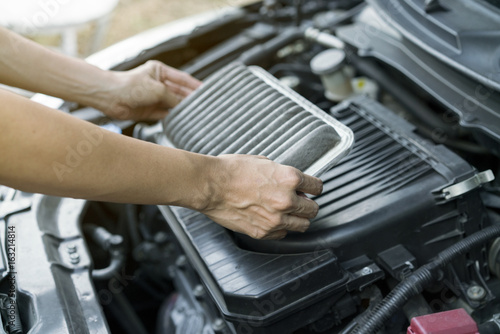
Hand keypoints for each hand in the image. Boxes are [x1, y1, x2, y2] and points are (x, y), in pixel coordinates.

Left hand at [99, 60, 200, 120]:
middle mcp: (158, 84)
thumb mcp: (158, 89)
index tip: (207, 90)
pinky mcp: (149, 111)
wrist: (110, 97)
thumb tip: (184, 105)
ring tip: (196, 113)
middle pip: (179, 92)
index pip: (182, 78)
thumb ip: (173, 97)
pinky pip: (165, 115)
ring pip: (173, 104)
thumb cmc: (129, 85)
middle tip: (205, 105)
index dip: (195, 85)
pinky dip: (173, 117)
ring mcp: (154, 98)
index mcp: (160, 72)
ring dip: (182, 109)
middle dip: (191, 98)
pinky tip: (182, 120)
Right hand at [202, 155, 322, 239]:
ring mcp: (275, 219)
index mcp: (289, 179)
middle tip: (300, 202)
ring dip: (298, 219)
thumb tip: (288, 180)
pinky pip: (282, 234)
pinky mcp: (263, 232)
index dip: (314, 188)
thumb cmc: (231, 170)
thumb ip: (280, 173)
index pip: (317, 187)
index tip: (311, 189)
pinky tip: (272, 219)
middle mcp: (286, 200)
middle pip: (313, 209)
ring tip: (287, 213)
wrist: (210, 185)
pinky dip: (280, 228)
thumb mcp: (262, 161)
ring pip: (302, 225)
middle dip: (308, 205)